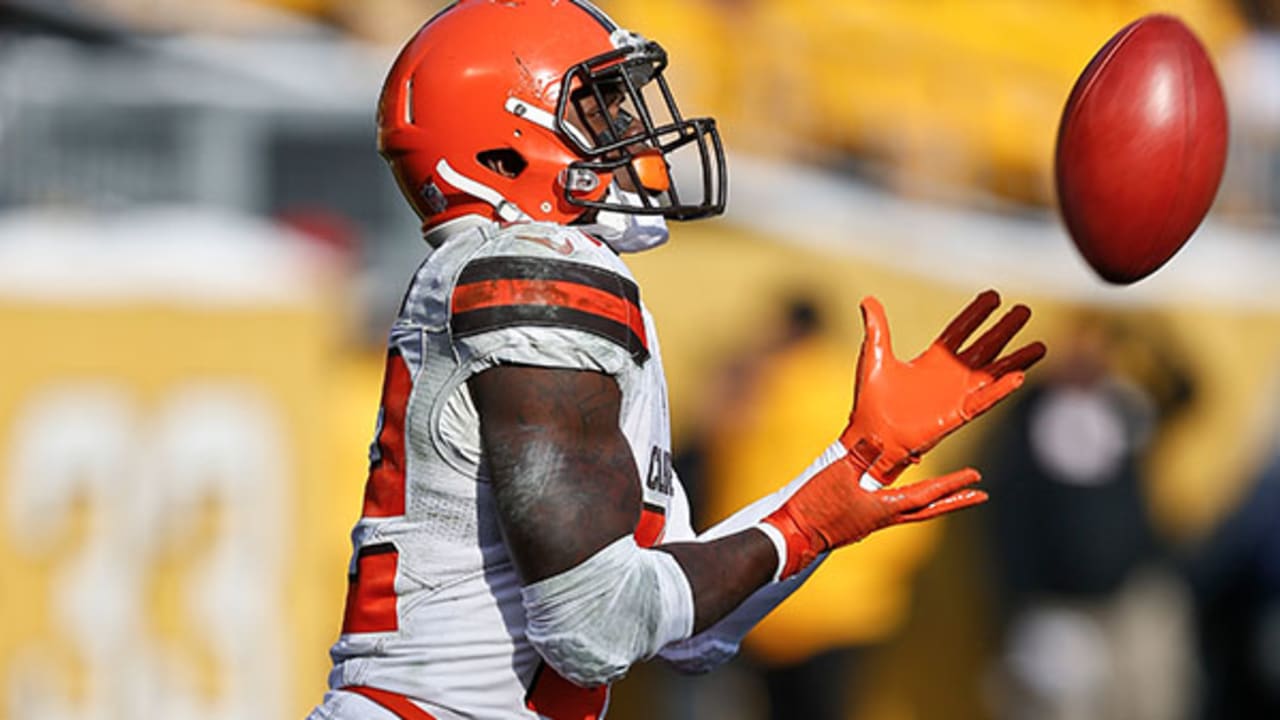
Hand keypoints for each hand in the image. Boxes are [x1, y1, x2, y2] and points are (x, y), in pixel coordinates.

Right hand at [761, 448, 985, 579]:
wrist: (790, 535)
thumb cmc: (814, 506)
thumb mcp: (838, 473)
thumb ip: (861, 455)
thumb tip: (880, 438)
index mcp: (884, 508)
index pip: (926, 495)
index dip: (952, 485)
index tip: (976, 479)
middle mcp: (882, 519)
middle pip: (927, 510)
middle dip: (954, 501)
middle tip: (979, 495)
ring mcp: (869, 523)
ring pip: (910, 512)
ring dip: (932, 501)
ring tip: (946, 494)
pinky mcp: (856, 524)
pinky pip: (889, 511)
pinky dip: (906, 502)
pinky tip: (899, 496)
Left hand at [842, 290, 1044, 483]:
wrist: (870, 434)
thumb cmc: (871, 401)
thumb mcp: (875, 357)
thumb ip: (877, 329)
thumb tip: (868, 300)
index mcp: (932, 359)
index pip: (960, 330)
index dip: (976, 314)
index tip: (993, 296)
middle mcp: (950, 375)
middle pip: (984, 346)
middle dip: (1004, 329)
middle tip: (1024, 310)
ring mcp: (956, 394)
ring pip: (993, 373)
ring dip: (1016, 360)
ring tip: (1040, 347)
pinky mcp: (957, 414)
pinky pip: (984, 400)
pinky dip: (1000, 390)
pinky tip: (1019, 377)